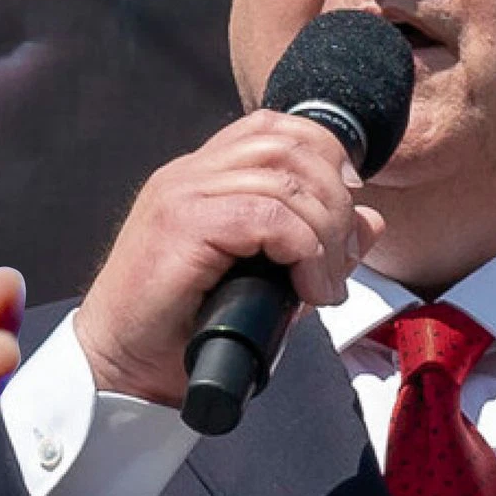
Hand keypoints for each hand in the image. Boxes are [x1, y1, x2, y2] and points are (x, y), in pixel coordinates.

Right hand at [71, 111, 382, 406]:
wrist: (122, 368)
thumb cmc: (185, 330)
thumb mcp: (268, 281)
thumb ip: (315, 246)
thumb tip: (373, 221)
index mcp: (201, 175)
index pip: (274, 128)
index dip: (325, 157)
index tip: (346, 211)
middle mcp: (189, 173)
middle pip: (288, 146)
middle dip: (335, 201)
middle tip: (342, 260)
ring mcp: (181, 194)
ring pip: (283, 180)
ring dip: (324, 233)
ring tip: (325, 286)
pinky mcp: (180, 225)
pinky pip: (265, 217)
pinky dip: (302, 252)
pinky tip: (308, 291)